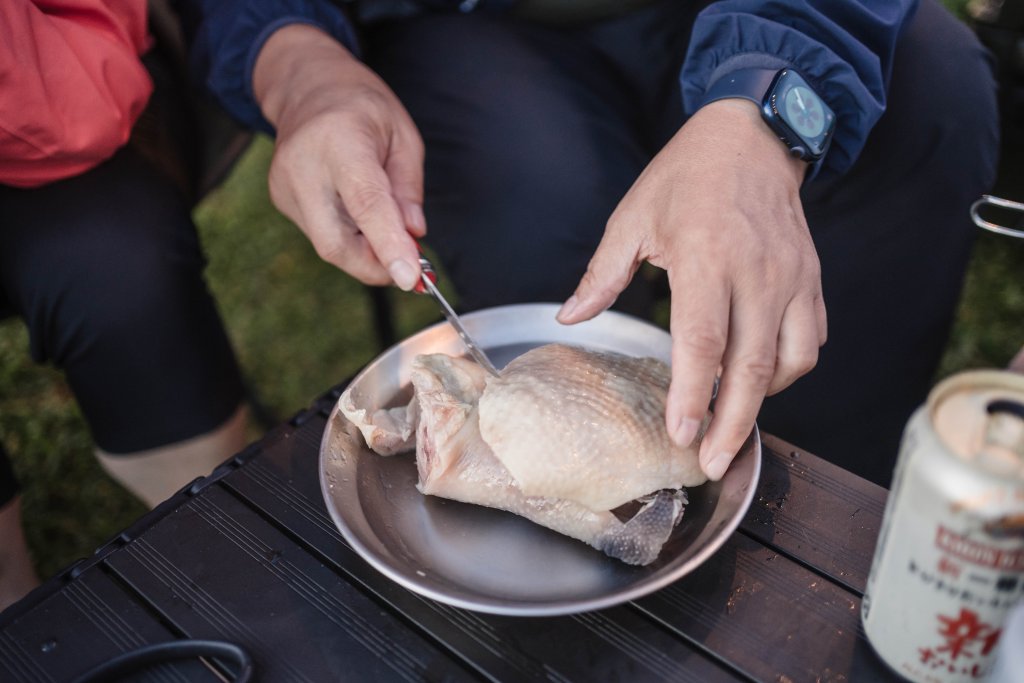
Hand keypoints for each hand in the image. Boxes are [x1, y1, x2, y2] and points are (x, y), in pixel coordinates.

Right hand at [253, 24, 424, 289]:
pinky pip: (321, 234)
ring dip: (365, 252)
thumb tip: (413, 235)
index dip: (388, 245)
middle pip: (335, 243)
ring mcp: (285, 186)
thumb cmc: (361, 107)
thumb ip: (408, 189)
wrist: (307, 86)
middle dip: (376, 266)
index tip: (410, 278)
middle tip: (409, 265)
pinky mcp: (281, 200)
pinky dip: (349, 238)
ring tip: (387, 229)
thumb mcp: (403, 136)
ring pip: (328, 245)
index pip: (365, 204)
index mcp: (340, 141)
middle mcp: (303, 167)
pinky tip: (359, 214)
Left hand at [557, 99, 826, 480]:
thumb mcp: (632, 216)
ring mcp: (791, 277)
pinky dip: (789, 369)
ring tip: (732, 421)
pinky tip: (762, 378)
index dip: (692, 395)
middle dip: (733, 424)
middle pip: (751, 367)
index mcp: (706, 257)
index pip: (702, 342)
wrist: (752, 136)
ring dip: (763, 400)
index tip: (680, 434)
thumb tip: (571, 317)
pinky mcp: (812, 279)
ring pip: (789, 361)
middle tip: (713, 463)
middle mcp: (756, 272)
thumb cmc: (687, 176)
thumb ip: (602, 274)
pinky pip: (810, 340)